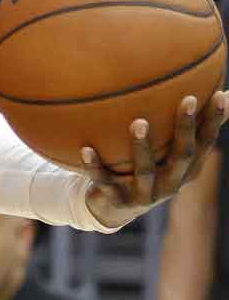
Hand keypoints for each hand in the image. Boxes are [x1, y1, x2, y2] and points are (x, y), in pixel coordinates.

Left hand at [81, 91, 228, 228]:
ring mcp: (145, 194)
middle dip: (186, 128)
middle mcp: (171, 183)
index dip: (213, 121)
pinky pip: (104, 182)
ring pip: (146, 171)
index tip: (218, 95)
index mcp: (185, 170)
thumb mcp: (166, 151)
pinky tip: (85, 149)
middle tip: (187, 99)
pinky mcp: (117, 200)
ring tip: (138, 122)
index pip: (204, 143)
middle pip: (182, 155)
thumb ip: (184, 125)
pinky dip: (95, 166)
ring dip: (142, 147)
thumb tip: (219, 92)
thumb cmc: (145, 167)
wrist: (112, 208)